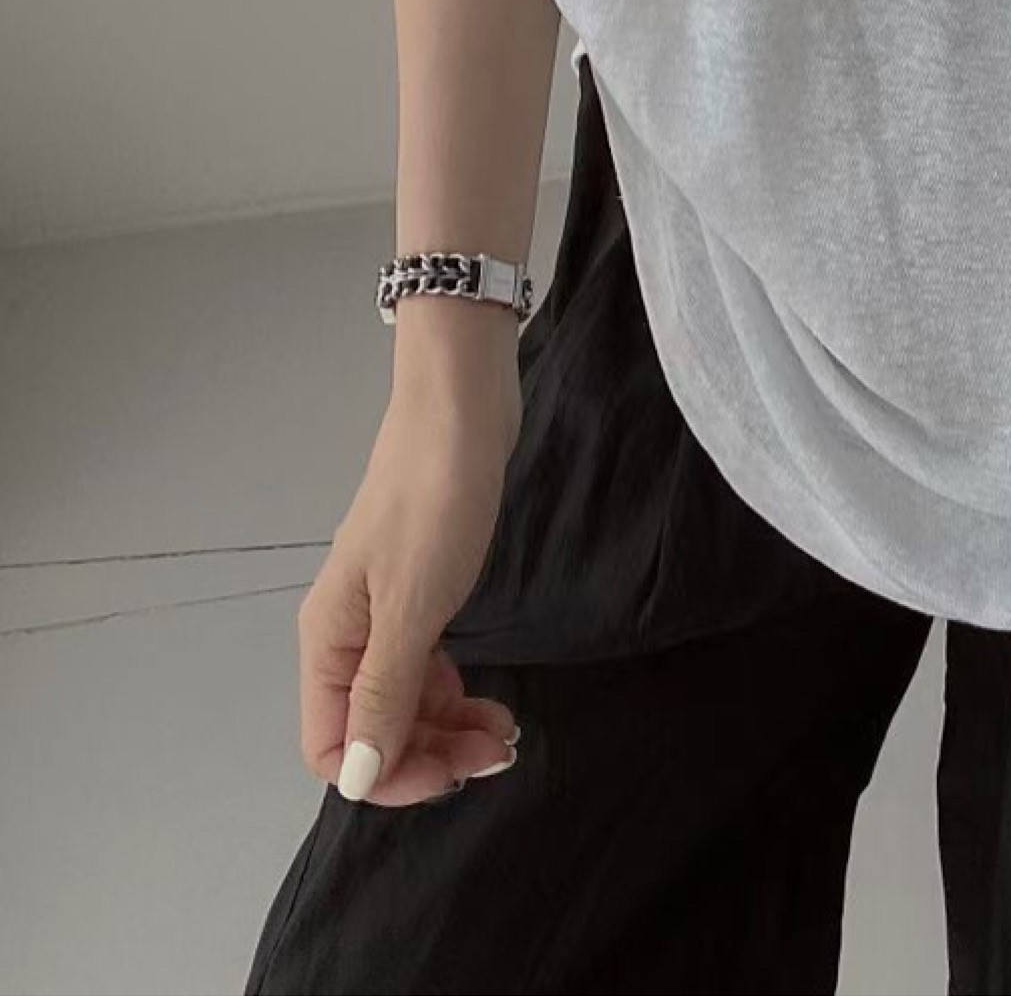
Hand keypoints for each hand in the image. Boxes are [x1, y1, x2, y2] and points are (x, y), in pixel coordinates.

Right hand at [296, 325, 523, 806]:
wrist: (462, 409)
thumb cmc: (434, 502)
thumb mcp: (412, 606)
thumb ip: (382, 694)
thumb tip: (355, 779)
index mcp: (327, 640)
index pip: (331, 747)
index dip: (387, 775)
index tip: (452, 773)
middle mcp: (346, 634)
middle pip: (370, 730)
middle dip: (429, 753)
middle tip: (500, 749)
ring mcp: (383, 610)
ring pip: (402, 701)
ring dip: (447, 728)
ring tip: (505, 729)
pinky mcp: (420, 588)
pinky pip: (425, 665)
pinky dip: (454, 691)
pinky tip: (488, 696)